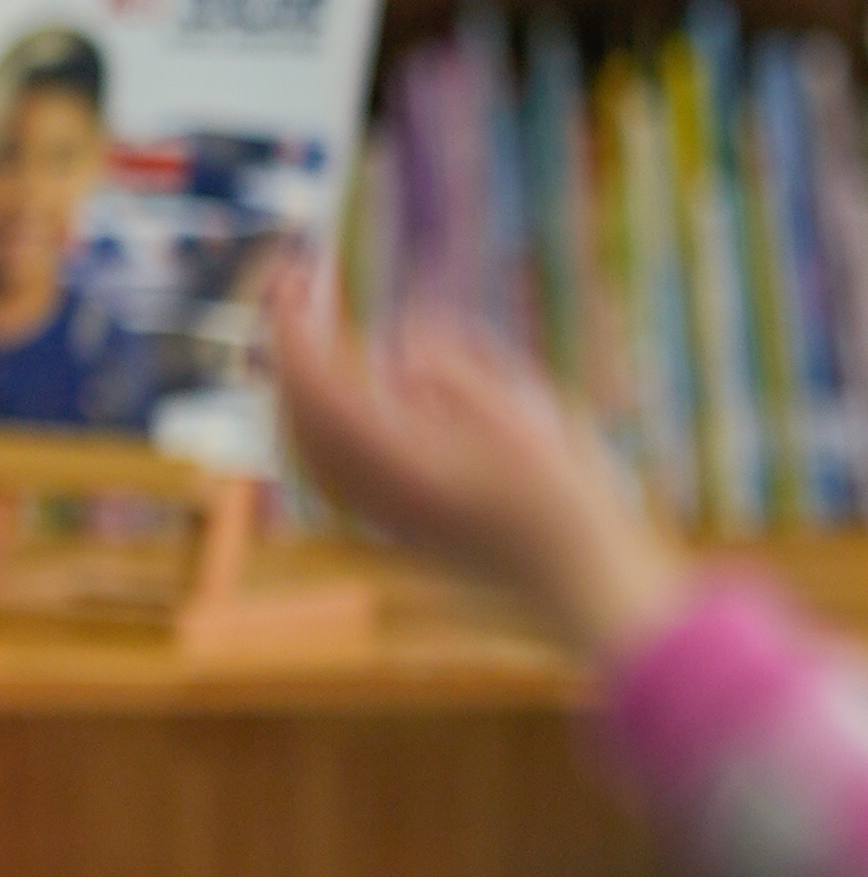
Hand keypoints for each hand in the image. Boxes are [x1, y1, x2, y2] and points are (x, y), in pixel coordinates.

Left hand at [263, 266, 689, 666]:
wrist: (589, 595)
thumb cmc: (571, 508)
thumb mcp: (525, 422)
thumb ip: (460, 377)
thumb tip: (405, 348)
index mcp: (399, 468)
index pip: (315, 389)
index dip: (294, 331)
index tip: (294, 280)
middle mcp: (378, 498)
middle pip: (296, 417)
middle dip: (287, 352)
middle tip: (297, 295)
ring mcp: (387, 519)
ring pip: (308, 447)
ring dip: (298, 386)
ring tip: (313, 335)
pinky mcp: (404, 529)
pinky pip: (334, 470)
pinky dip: (320, 421)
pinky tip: (344, 397)